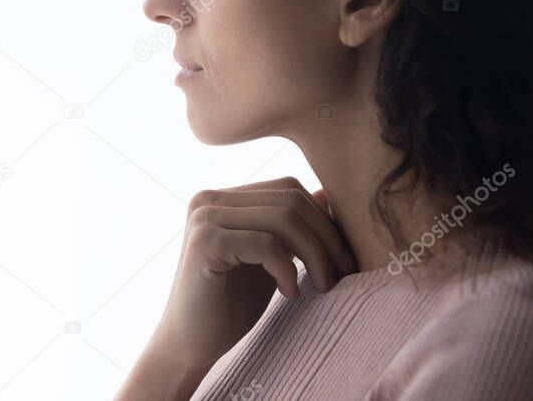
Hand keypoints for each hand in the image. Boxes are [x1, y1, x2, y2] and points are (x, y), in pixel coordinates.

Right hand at [151, 176, 357, 373]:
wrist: (190, 344)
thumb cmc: (231, 304)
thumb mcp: (270, 258)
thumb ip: (290, 228)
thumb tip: (328, 195)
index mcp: (224, 198)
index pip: (289, 189)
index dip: (323, 220)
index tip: (343, 258)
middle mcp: (209, 199)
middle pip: (290, 200)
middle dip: (326, 237)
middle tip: (343, 273)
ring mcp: (205, 218)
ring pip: (283, 219)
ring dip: (314, 254)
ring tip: (322, 285)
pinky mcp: (205, 242)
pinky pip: (266, 243)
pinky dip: (287, 269)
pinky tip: (290, 293)